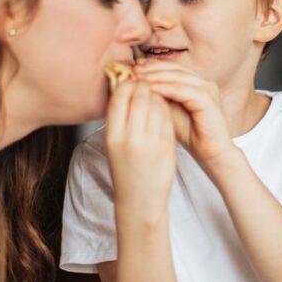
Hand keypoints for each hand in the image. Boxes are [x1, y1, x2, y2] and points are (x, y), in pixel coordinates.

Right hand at [104, 80, 175, 223]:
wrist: (140, 200)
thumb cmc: (126, 169)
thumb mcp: (114, 144)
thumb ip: (119, 118)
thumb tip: (125, 86)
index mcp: (112, 135)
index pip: (120, 95)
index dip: (128, 83)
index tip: (132, 81)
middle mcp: (130, 137)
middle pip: (140, 95)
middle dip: (145, 85)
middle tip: (147, 83)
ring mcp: (150, 142)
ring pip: (157, 103)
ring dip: (157, 95)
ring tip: (155, 97)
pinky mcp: (167, 146)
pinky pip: (168, 117)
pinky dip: (166, 108)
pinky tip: (164, 110)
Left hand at [134, 60, 235, 168]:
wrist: (211, 153)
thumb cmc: (191, 136)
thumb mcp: (170, 112)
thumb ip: (159, 97)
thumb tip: (138, 86)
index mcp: (196, 84)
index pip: (172, 68)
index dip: (153, 66)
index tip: (134, 67)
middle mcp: (203, 83)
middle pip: (174, 68)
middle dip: (152, 68)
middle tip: (134, 69)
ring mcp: (207, 89)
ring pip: (177, 76)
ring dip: (156, 76)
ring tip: (138, 78)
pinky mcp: (207, 99)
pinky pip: (182, 89)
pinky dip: (165, 88)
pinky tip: (150, 89)